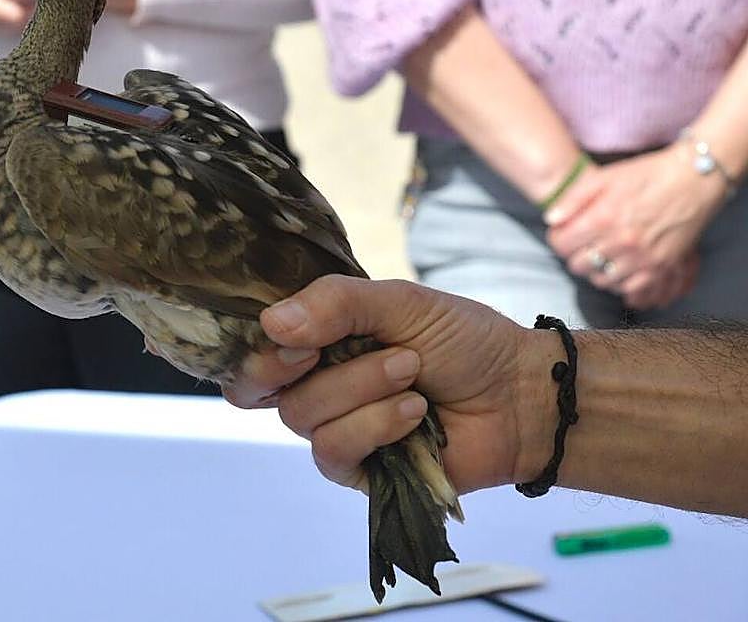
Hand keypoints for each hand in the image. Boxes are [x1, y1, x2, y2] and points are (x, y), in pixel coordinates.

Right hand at [238, 276, 545, 495]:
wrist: (520, 394)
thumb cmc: (462, 340)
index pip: (253, 353)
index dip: (259, 349)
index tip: (297, 337)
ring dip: (361, 389)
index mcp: (318, 343)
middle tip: (330, 350)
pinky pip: (334, 451)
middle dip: (300, 367)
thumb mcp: (400, 301)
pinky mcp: (359, 472)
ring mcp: (336, 430)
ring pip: (303, 417)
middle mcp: (317, 387)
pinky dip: (376, 425)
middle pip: (264, 388)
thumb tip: (272, 324)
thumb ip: (335, 304)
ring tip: (412, 372)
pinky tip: (415, 412)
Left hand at [545, 146, 722, 308]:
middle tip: (585, 244)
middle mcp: (621, 241)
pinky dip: (620, 281)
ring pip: (601, 280)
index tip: (565, 234)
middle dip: (576, 255)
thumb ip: (572, 199)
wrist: (693, 179)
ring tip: (603, 254)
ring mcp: (642, 256)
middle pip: (578, 266)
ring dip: (597, 269)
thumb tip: (550, 220)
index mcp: (602, 218)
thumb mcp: (603, 177)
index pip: (561, 245)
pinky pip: (629, 288)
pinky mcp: (661, 266)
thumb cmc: (646, 174)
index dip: (559, 239)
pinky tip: (620, 267)